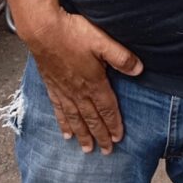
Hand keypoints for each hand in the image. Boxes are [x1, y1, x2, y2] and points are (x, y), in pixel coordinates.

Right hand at [21, 8, 142, 154]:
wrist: (43, 30)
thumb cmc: (73, 33)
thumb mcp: (103, 41)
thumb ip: (121, 57)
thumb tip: (139, 70)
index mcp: (93, 82)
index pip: (107, 108)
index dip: (114, 124)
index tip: (118, 139)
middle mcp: (78, 91)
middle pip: (92, 118)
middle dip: (101, 135)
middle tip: (106, 152)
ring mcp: (63, 90)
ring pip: (75, 118)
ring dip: (83, 134)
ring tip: (86, 149)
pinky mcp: (52, 86)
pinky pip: (59, 111)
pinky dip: (63, 123)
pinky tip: (65, 132)